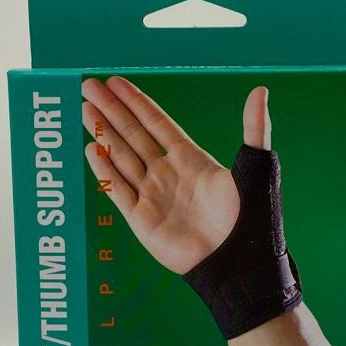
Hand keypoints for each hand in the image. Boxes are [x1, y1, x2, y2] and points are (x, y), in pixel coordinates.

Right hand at [82, 76, 270, 274]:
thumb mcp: (255, 168)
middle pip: (132, 134)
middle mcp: (167, 173)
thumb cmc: (249, 218)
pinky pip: (118, 190)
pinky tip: (91, 149)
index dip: (136, 101)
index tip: (116, 82)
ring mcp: (152, 195)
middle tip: (89, 86)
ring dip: (102, 132)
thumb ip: (254, 129)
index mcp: (190, 158)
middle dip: (111, 110)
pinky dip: (104, 170)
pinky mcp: (142, 219)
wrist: (237, 262)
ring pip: (120, 157)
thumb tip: (261, 90)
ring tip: (84, 109)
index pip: (156, 122)